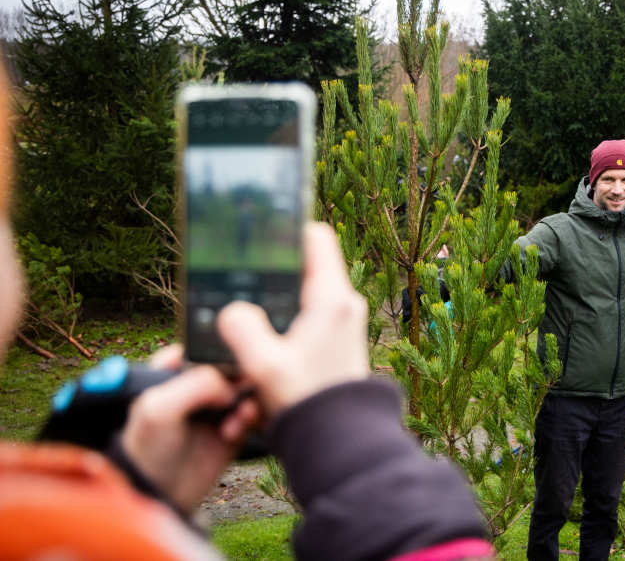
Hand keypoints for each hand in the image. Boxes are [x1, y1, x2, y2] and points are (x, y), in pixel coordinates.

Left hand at [122, 345, 259, 514]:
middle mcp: (200, 384)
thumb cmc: (146, 449)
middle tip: (241, 391)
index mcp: (176, 370)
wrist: (158, 495)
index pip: (208, 346)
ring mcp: (219, 406)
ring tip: (238, 419)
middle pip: (235, 363)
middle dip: (243, 376)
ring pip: (250, 386)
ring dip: (250, 399)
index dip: (224, 350)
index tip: (232, 362)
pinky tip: (235, 431)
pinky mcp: (235, 427)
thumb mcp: (158, 407)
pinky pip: (256, 412)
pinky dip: (252, 418)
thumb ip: (196, 384)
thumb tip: (232, 385)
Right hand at [217, 222, 368, 417]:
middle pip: (304, 266)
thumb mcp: (265, 366)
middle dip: (271, 271)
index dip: (285, 231)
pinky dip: (284, 321)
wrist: (338, 442)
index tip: (256, 236)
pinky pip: (306, 317)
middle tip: (237, 273)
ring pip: (302, 294)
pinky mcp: (336, 343)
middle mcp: (344, 305)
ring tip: (242, 308)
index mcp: (332, 299)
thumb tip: (231, 310)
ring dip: (275, 301)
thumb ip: (243, 330)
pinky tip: (257, 337)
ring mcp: (342, 324)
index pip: (315, 238)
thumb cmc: (307, 403)